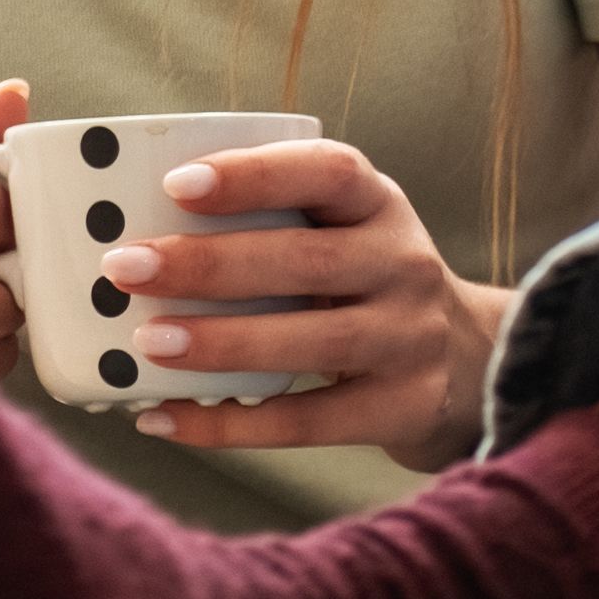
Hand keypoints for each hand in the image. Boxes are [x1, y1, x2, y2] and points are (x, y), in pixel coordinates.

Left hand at [99, 135, 508, 470]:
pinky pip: (309, 420)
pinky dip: (231, 425)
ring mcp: (410, 339)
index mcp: (381, 206)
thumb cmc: (367, 287)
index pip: (329, 173)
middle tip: (126, 267)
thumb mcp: (346, 235)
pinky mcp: (403, 408)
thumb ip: (272, 226)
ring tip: (148, 343)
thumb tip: (131, 234)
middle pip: (309, 261)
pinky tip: (163, 419)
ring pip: (315, 341)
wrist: (472, 364)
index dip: (255, 175)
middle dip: (210, 264)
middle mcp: (405, 266)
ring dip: (224, 342)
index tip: (177, 184)